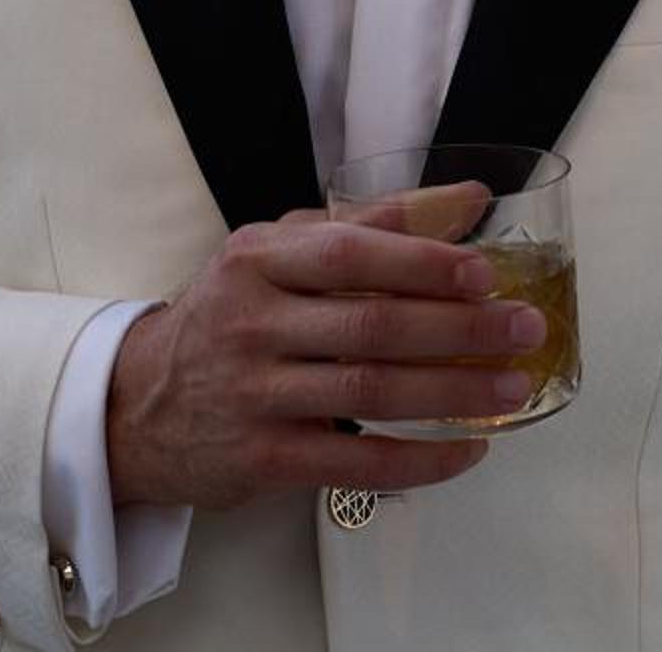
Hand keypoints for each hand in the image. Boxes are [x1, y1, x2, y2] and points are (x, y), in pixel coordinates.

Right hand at [104, 210, 545, 510]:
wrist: (136, 405)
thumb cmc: (232, 315)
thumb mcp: (280, 252)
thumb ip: (374, 223)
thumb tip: (471, 199)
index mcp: (259, 259)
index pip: (349, 253)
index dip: (422, 263)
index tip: (487, 272)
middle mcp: (251, 322)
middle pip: (372, 325)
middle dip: (460, 329)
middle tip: (525, 330)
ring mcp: (254, 393)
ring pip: (371, 392)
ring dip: (453, 392)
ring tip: (513, 386)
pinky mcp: (261, 458)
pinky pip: (355, 461)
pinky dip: (419, 460)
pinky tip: (466, 450)